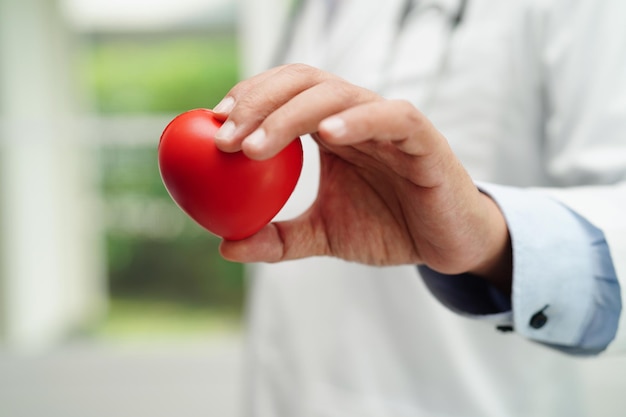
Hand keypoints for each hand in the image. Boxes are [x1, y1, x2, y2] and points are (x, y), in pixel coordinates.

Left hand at [212, 64, 511, 291]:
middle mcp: (356, 116)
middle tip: (224, 137)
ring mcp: (389, 123)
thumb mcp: (323, 235)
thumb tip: (224, 244)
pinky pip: (394, 117)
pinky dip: (361, 119)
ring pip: (338, 94)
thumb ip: (278, 238)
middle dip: (258, 101)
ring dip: (291, 114)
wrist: (443, 244)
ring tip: (256, 146)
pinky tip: (330, 134)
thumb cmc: (387, 228)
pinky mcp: (423, 138)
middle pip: (302, 82)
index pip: (284, 93)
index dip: (247, 99)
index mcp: (332, 129)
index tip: (213, 127)